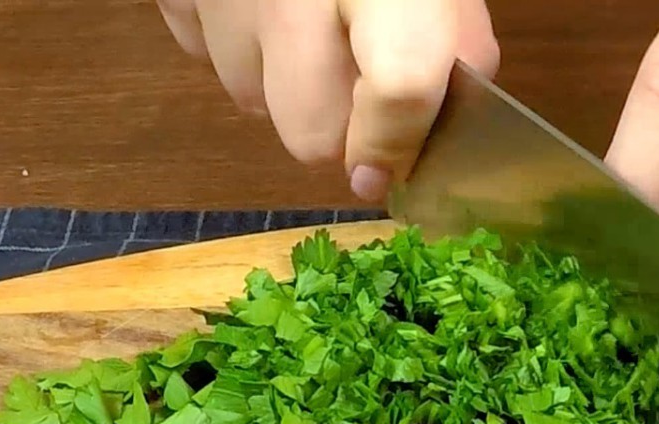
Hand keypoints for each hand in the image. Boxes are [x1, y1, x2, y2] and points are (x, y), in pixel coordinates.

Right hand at [155, 0, 498, 202]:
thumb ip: (457, 36)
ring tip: (303, 26)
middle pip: (308, 131)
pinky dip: (232, 47)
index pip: (398, 89)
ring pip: (249, 100)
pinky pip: (201, 56)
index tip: (388, 172)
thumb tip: (440, 118)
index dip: (395, 146)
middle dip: (335, 130)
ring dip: (281, 86)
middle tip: (352, 94)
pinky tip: (258, 3)